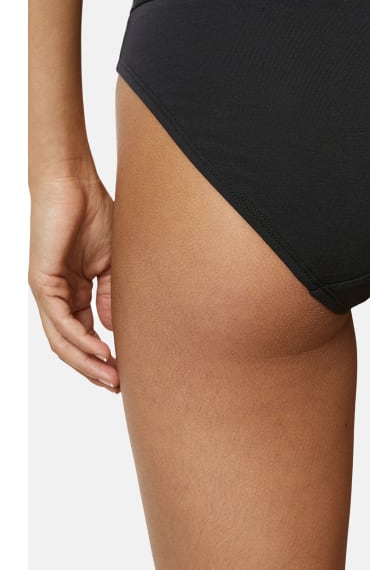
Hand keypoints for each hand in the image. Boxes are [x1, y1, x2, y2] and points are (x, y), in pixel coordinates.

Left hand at [29, 168, 118, 391]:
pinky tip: (100, 350)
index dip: (104, 357)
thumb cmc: (95, 213)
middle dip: (94, 369)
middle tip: (118, 386)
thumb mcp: (114, 264)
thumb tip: (115, 330)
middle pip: (71, 345)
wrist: (75, 183)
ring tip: (110, 376)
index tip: (127, 372)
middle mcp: (56, 296)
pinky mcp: (42, 281)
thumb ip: (113, 297)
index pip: (86, 334)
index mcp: (73, 292)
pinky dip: (80, 339)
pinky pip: (59, 321)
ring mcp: (47, 290)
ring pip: (62, 340)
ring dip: (86, 362)